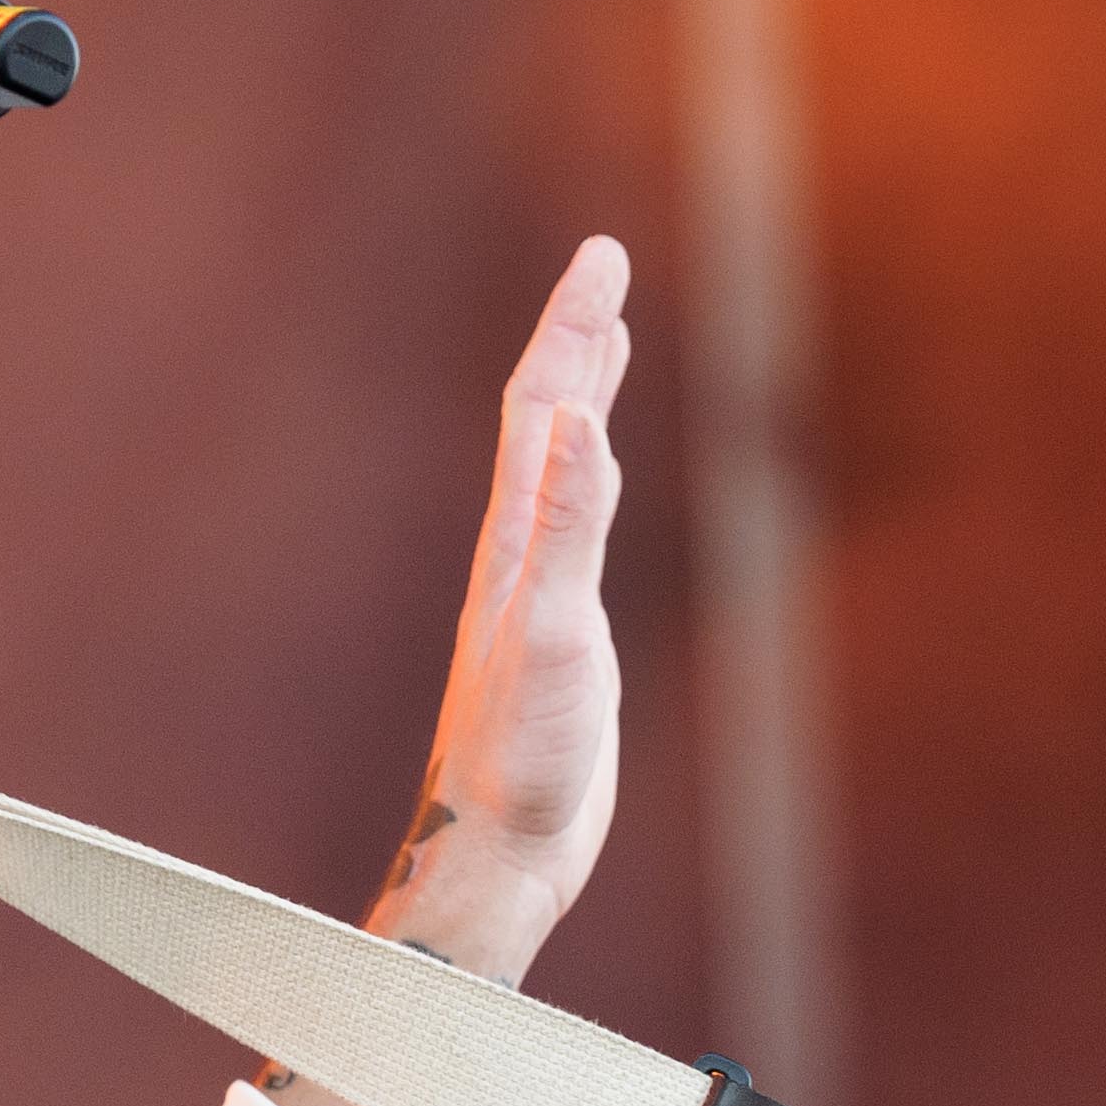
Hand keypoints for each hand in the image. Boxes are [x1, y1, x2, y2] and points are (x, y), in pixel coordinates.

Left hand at [378, 235, 631, 980]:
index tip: (603, 255)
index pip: (543, 404)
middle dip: (579, 335)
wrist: (500, 850)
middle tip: (605, 262)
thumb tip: (572, 420)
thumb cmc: (524, 757)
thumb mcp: (557, 635)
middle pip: (548, 416)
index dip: (572, 325)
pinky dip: (596, 477)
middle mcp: (519, 553)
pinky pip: (580, 527)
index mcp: (515, 541)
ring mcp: (539, 591)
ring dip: (584, 394)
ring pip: (562, 467)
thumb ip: (567, 528)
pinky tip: (601, 476)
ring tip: (604, 340)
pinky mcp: (562, 634)